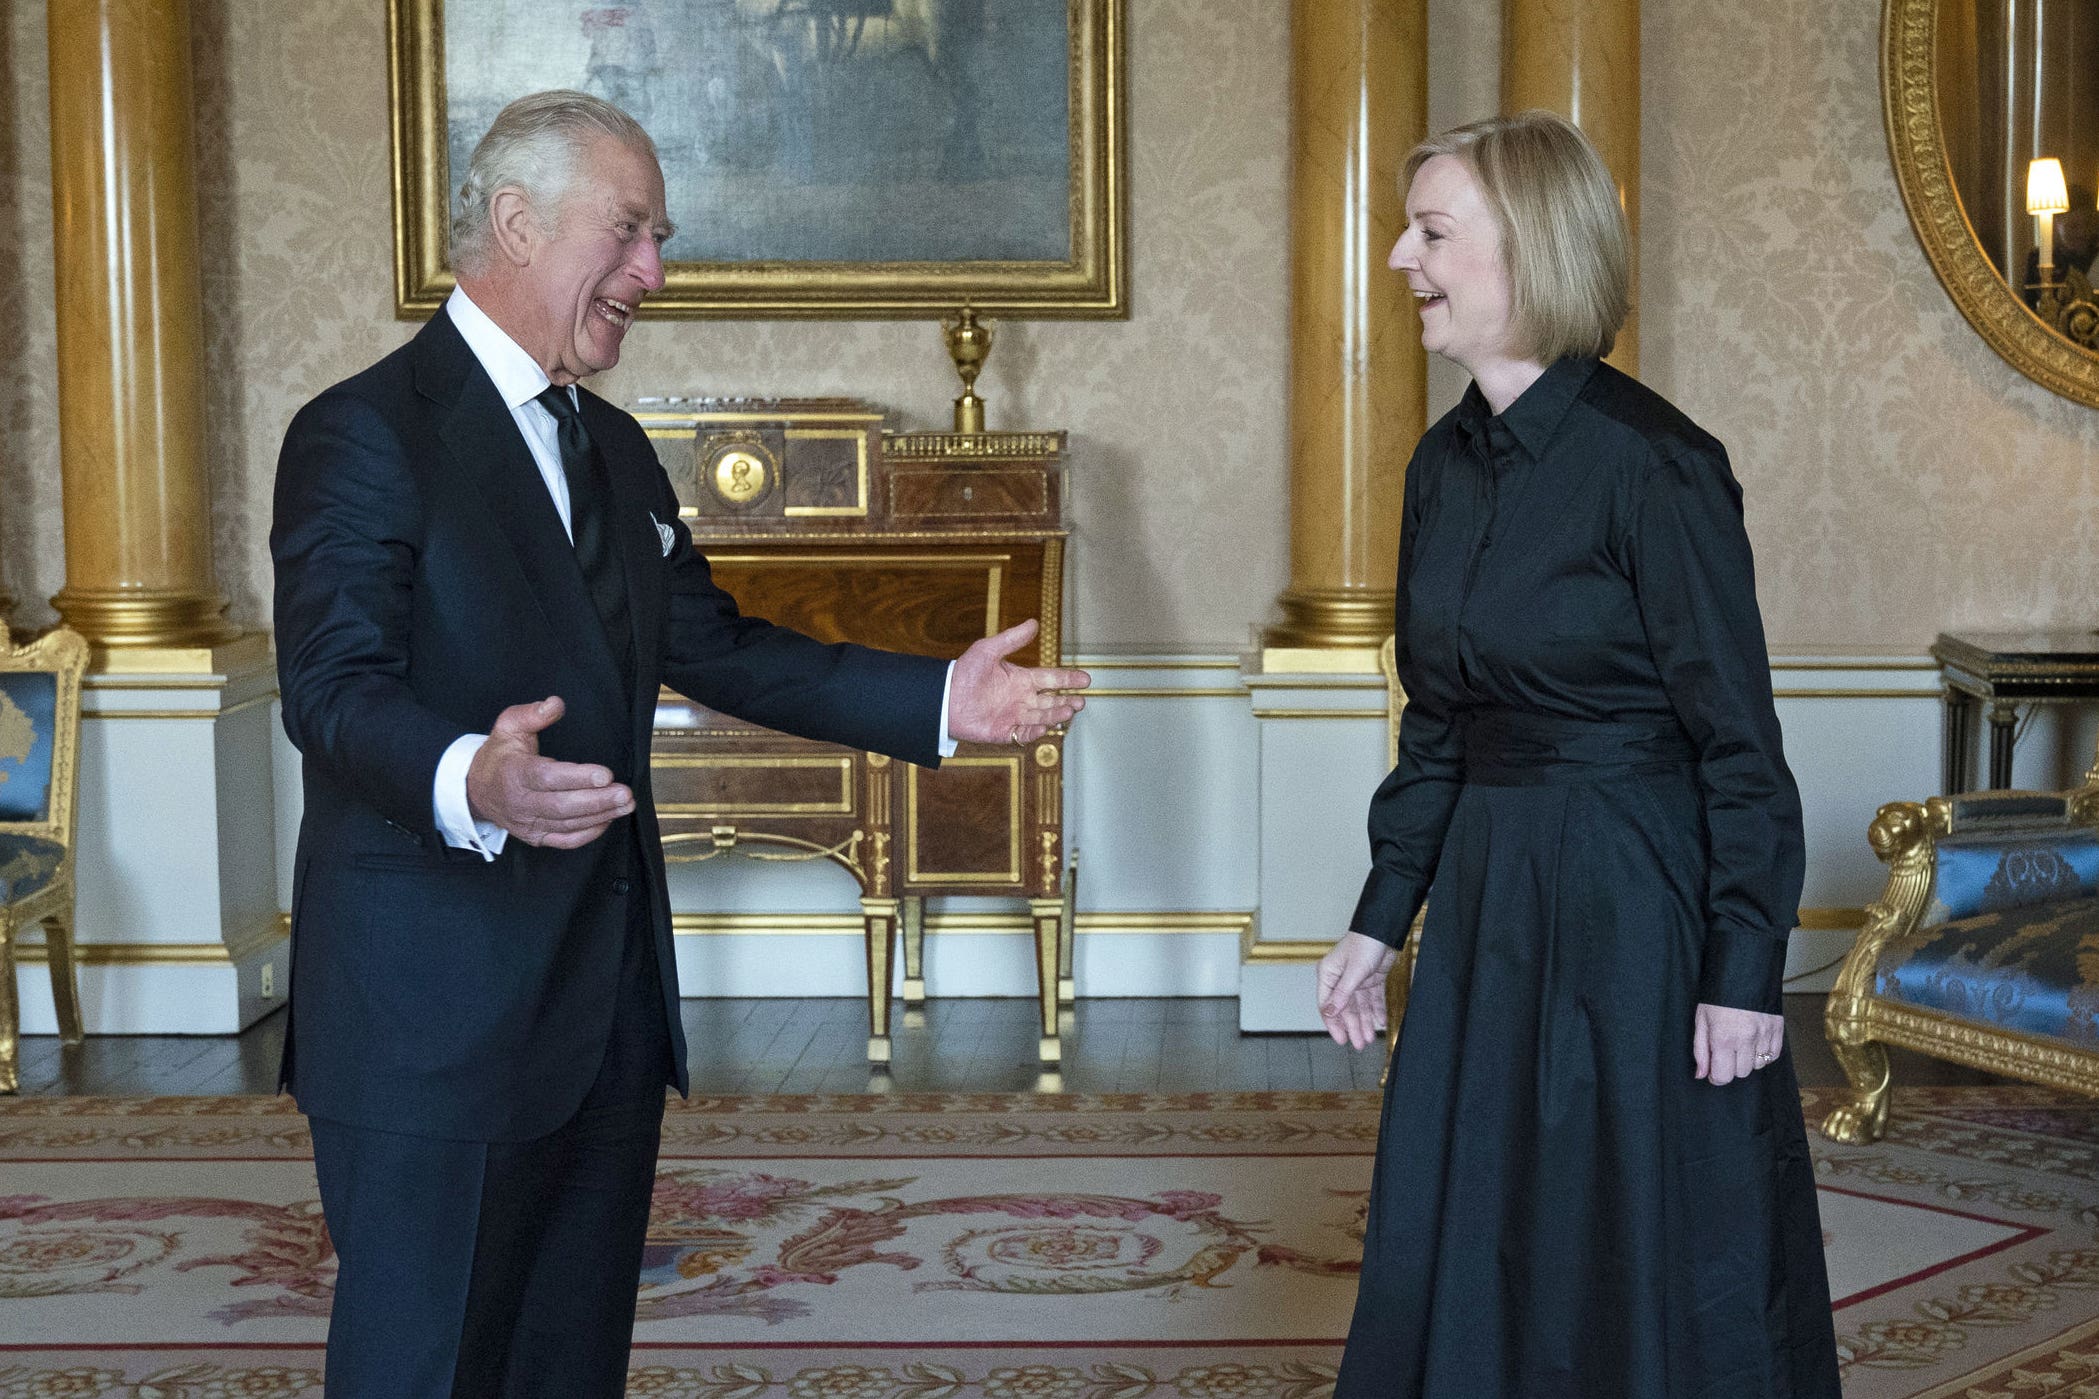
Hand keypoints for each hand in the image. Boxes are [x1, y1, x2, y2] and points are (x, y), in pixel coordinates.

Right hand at [466, 696, 634, 849]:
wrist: (477, 790)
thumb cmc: (499, 757)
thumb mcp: (508, 727)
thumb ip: (531, 714)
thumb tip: (555, 704)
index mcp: (514, 774)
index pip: (548, 778)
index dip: (578, 778)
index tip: (605, 774)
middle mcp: (521, 802)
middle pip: (563, 806)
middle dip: (598, 801)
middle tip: (625, 793)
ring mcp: (529, 823)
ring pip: (568, 824)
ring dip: (600, 815)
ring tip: (626, 805)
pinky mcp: (536, 836)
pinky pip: (565, 841)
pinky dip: (588, 833)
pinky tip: (608, 819)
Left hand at [947, 619, 1090, 745]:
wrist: (943, 697)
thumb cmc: (964, 672)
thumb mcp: (988, 650)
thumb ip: (1012, 639)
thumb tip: (1034, 622)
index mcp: (1021, 679)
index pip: (1051, 679)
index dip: (1069, 679)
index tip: (1086, 679)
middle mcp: (1021, 699)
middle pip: (1051, 701)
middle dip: (1067, 701)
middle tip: (1080, 701)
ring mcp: (1014, 716)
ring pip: (1042, 717)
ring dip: (1056, 714)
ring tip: (1069, 710)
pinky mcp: (1004, 732)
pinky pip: (1024, 733)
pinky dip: (1035, 731)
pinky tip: (1043, 725)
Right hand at [1318, 931, 1397, 1050]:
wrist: (1385, 929)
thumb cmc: (1365, 944)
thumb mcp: (1353, 972)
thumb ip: (1342, 994)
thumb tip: (1329, 1013)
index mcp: (1329, 975)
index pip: (1328, 1005)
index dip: (1334, 1024)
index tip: (1341, 1040)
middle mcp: (1340, 979)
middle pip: (1345, 1009)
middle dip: (1353, 1026)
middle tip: (1360, 1044)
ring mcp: (1356, 979)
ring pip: (1360, 1006)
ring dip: (1365, 1021)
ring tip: (1370, 1038)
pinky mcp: (1371, 978)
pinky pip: (1373, 998)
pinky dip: (1376, 1010)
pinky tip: (1380, 1022)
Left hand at [1693, 1002, 1783, 1085]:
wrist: (1742, 972)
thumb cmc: (1717, 995)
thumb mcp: (1701, 1021)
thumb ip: (1701, 1051)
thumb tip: (1701, 1075)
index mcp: (1724, 1038)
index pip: (1723, 1076)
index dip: (1716, 1076)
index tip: (1714, 1070)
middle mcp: (1746, 1040)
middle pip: (1741, 1073)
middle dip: (1731, 1066)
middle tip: (1726, 1051)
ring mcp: (1764, 1035)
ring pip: (1758, 1065)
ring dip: (1748, 1059)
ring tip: (1740, 1043)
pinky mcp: (1778, 1029)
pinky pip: (1773, 1055)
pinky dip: (1764, 1053)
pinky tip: (1754, 1042)